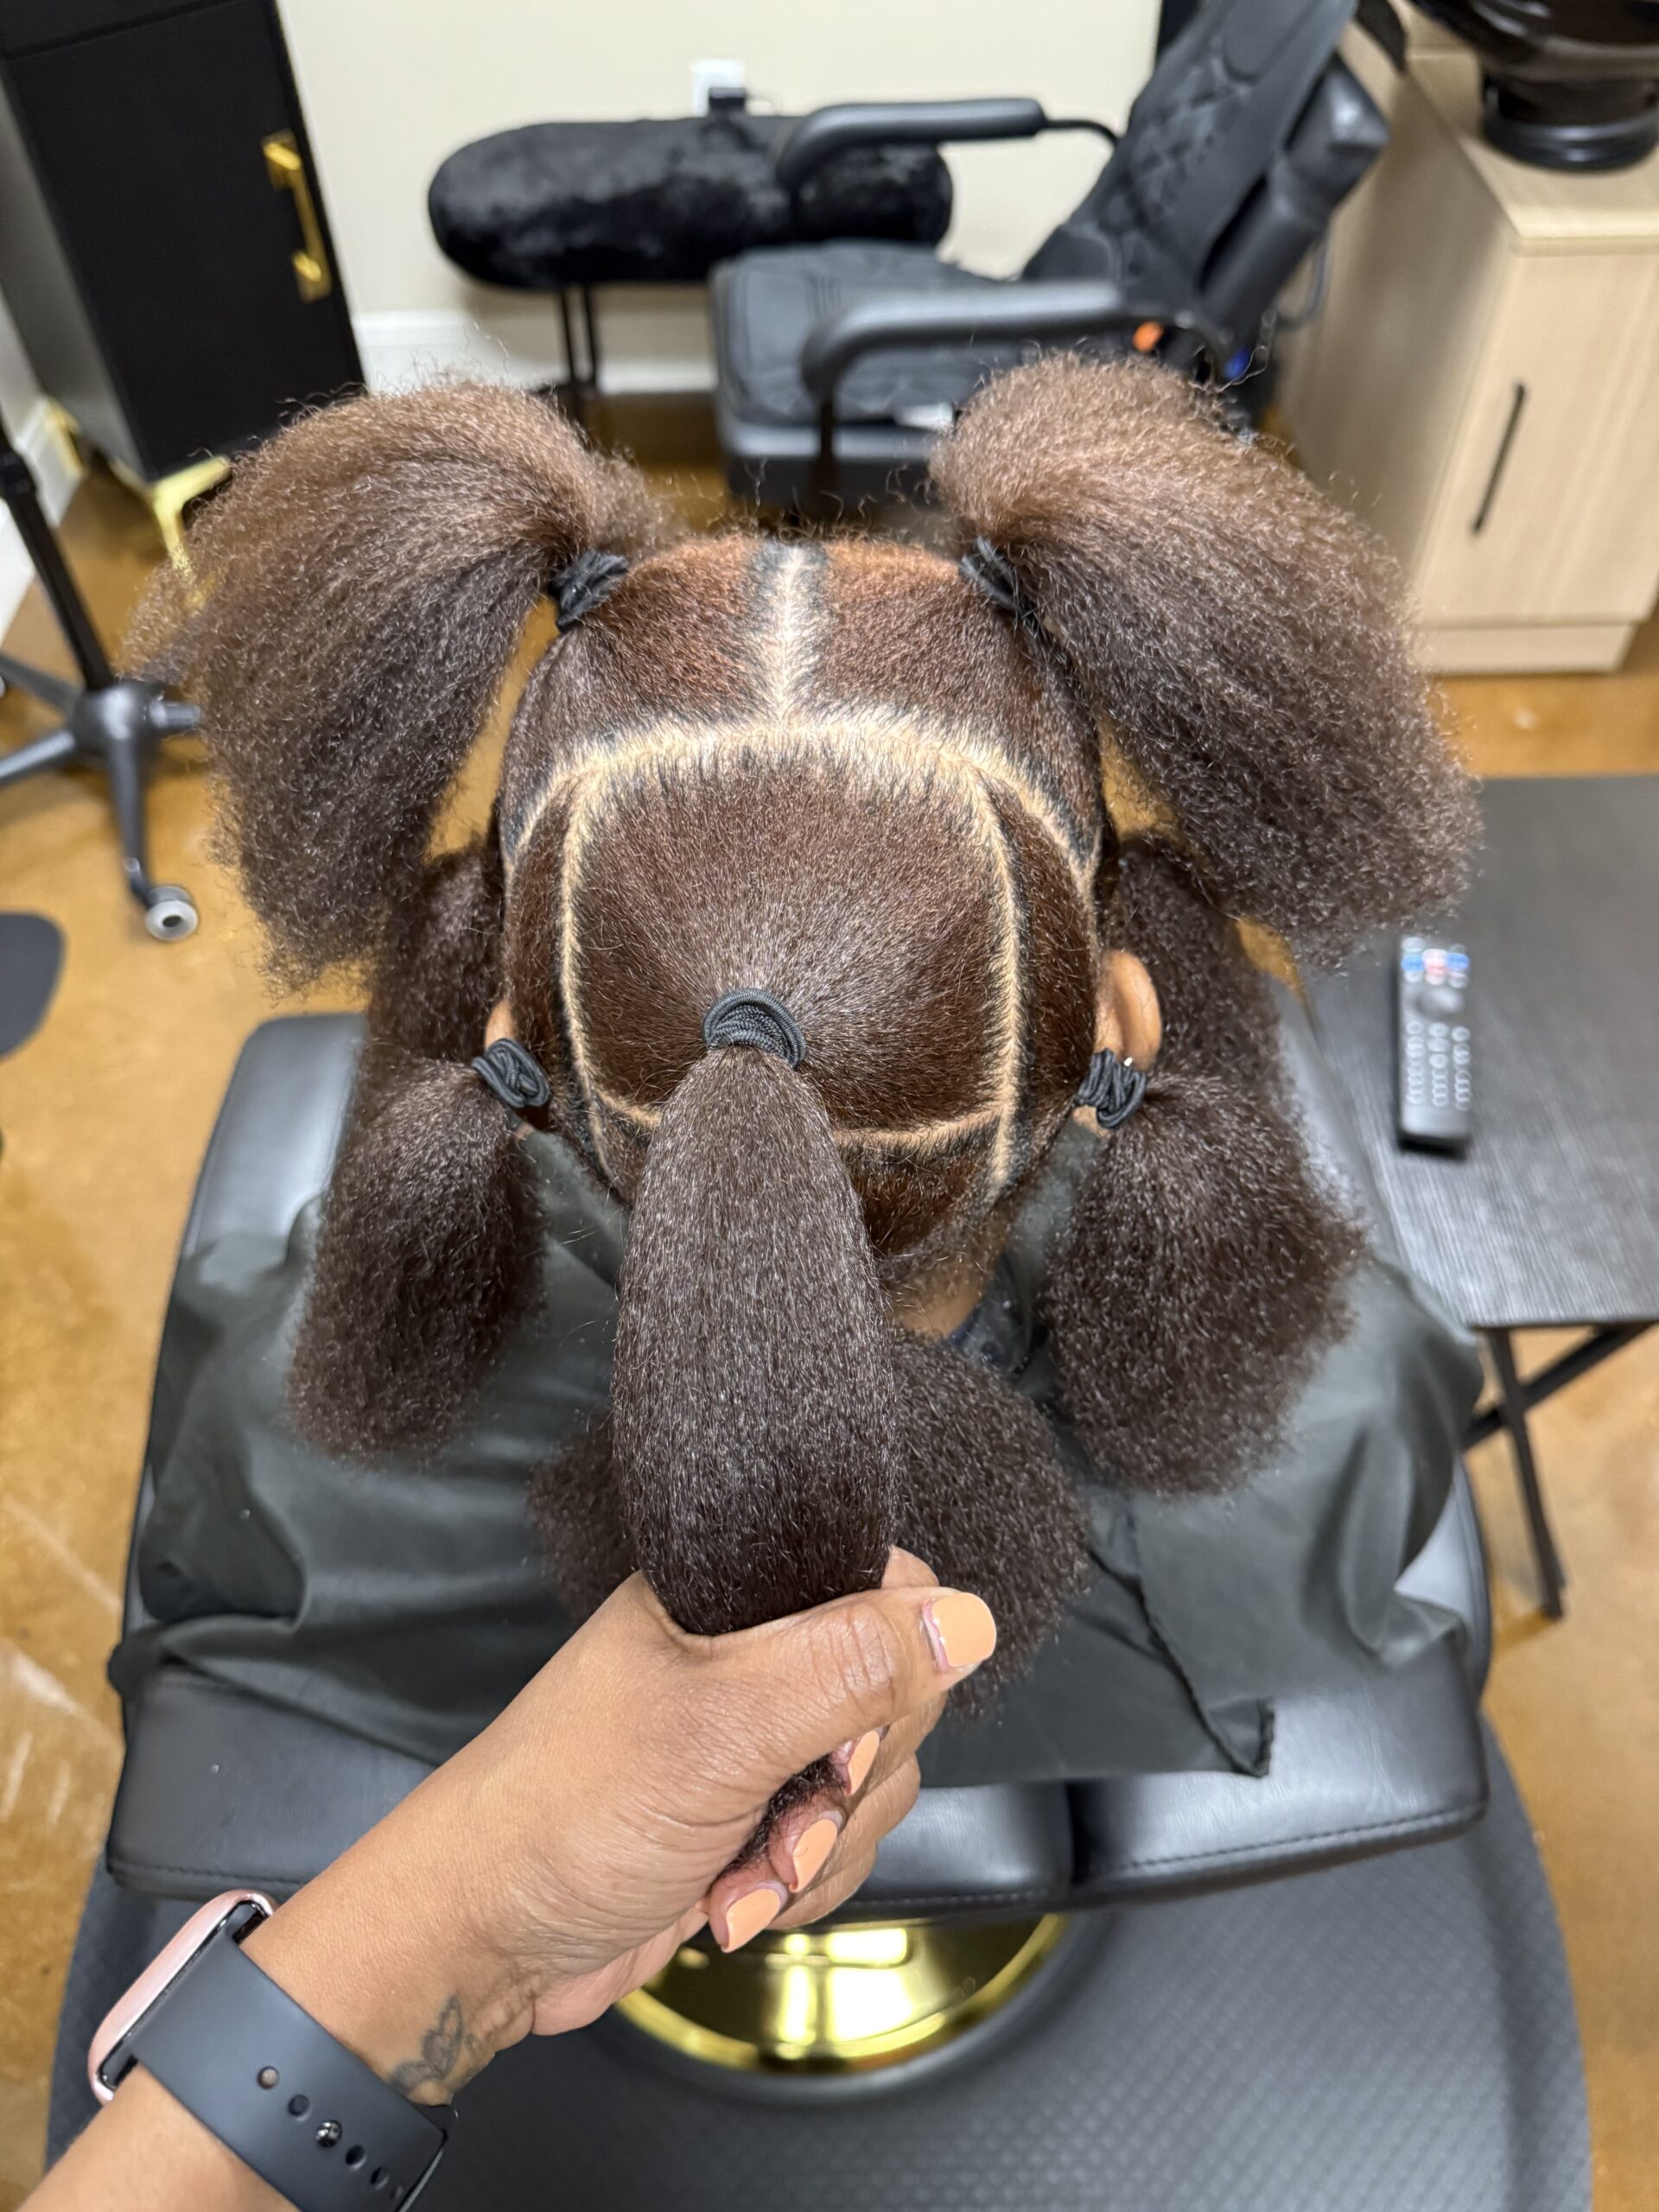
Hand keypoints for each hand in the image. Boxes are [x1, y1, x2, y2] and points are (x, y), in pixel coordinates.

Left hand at [244, 1551, 995, 2098]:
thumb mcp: (723, 1728)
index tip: (847, 1736)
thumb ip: (852, 1668)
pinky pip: (837, 1842)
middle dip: (852, 1782)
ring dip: (821, 1848)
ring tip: (741, 1872)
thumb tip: (967, 1620)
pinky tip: (731, 1899)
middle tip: (788, 1808)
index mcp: (733, 1588)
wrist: (488, 1940)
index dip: (894, 1667)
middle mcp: (749, 1651)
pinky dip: (798, 1884)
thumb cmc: (566, 1809)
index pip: (884, 1583)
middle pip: (895, 1694)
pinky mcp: (753, 1814)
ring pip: (873, 1782)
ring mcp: (754, 1737)